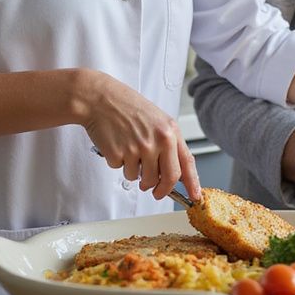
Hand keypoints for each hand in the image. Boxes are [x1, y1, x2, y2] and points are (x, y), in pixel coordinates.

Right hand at [81, 71, 200, 201]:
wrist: (100, 99)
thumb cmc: (127, 107)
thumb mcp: (158, 119)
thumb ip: (168, 143)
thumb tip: (174, 170)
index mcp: (170, 131)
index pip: (186, 163)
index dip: (192, 183)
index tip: (195, 196)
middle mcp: (157, 141)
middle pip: (168, 179)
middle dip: (162, 190)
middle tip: (155, 191)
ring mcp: (138, 148)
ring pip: (143, 179)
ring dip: (136, 173)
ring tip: (129, 151)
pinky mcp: (120, 154)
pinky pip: (122, 171)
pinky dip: (119, 163)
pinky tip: (117, 145)